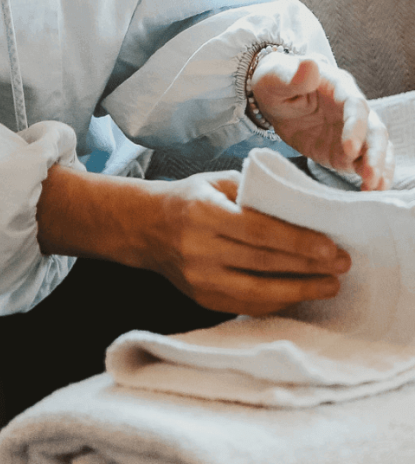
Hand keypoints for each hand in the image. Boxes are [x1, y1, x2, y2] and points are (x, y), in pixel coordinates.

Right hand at [147, 171, 350, 315]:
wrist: (146, 227)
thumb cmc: (188, 199)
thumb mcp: (216, 181)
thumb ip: (254, 191)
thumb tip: (302, 205)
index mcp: (204, 213)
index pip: (259, 232)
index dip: (298, 242)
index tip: (330, 248)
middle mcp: (199, 250)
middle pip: (264, 264)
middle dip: (308, 267)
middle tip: (341, 266)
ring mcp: (199, 280)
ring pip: (258, 293)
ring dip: (299, 291)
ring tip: (329, 286)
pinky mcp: (202, 300)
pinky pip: (246, 306)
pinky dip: (277, 303)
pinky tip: (299, 295)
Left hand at [251, 53, 394, 190]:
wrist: (272, 98)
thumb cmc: (275, 81)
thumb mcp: (275, 77)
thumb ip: (293, 75)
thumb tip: (310, 65)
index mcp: (338, 85)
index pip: (355, 104)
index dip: (355, 126)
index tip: (349, 148)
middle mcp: (352, 108)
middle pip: (374, 129)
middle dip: (375, 153)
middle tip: (369, 176)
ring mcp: (352, 131)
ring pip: (377, 148)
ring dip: (380, 167)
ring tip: (375, 188)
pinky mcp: (346, 151)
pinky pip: (365, 163)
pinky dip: (372, 177)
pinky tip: (371, 192)